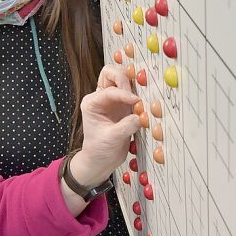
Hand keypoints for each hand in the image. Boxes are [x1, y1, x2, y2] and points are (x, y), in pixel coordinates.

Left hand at [72, 65, 139, 186]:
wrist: (101, 162)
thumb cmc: (99, 150)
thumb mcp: (111, 139)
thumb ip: (126, 126)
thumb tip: (140, 116)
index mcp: (91, 102)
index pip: (109, 90)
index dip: (123, 94)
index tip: (136, 101)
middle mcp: (101, 98)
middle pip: (110, 73)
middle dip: (123, 78)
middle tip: (135, 91)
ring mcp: (113, 100)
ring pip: (121, 80)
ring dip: (132, 84)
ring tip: (141, 94)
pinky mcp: (124, 106)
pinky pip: (132, 92)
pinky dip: (139, 93)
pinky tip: (144, 102)